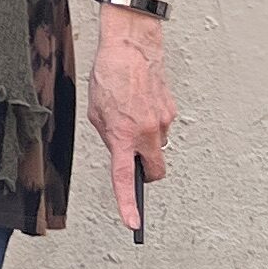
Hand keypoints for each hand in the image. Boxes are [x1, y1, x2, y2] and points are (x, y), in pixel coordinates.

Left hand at [91, 13, 175, 234]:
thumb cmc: (109, 76)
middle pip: (155, 171)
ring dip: (145, 141)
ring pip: (157, 146)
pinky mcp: (170, 109)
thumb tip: (121, 148)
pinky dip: (150, 121)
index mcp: (123, 135)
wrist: (132, 46)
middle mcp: (147, 132)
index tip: (132, 223)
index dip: (128, 204)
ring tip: (130, 115)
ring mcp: (162, 121)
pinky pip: (160, 126)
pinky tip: (139, 102)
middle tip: (134, 162)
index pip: (126, 178)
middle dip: (147, 174)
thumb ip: (109, 136)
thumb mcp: (96, 112)